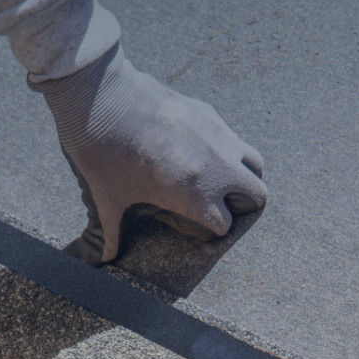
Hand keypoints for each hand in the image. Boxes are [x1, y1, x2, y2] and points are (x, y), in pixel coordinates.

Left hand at [34, 43, 265, 264]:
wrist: (103, 98)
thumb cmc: (104, 154)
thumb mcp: (108, 199)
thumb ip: (110, 233)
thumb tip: (101, 260)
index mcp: (197, 196)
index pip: (225, 224)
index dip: (211, 227)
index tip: (194, 223)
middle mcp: (218, 167)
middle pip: (257, 194)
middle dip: (242, 202)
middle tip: (217, 202)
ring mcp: (218, 136)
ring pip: (254, 161)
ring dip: (241, 172)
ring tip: (214, 175)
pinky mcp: (208, 112)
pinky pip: (230, 135)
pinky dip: (222, 146)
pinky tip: (191, 145)